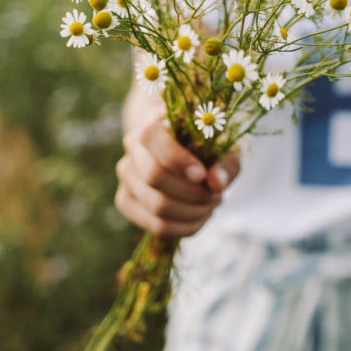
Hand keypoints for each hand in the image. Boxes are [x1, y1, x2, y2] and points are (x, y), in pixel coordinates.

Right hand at [114, 117, 240, 237]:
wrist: (179, 145)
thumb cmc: (204, 143)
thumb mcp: (223, 145)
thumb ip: (224, 162)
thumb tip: (217, 183)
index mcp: (152, 123)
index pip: (152, 138)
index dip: (178, 160)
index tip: (203, 175)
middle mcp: (133, 147)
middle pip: (154, 177)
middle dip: (193, 192)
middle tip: (218, 195)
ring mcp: (126, 175)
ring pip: (156, 206)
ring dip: (193, 212)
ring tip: (212, 204)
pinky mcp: (126, 200)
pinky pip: (155, 225)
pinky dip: (184, 227)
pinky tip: (200, 217)